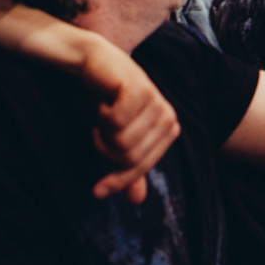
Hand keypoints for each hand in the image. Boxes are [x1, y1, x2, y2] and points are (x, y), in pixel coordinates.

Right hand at [82, 41, 179, 201]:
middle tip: (98, 130)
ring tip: (102, 114)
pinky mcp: (138, 89)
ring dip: (101, 131)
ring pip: (122, 142)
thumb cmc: (108, 99)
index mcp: (168, 129)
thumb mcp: (120, 137)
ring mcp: (155, 101)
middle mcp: (167, 115)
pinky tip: (104, 100)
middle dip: (105, 150)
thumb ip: (129, 168)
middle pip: (130, 157)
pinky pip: (115, 122)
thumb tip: (137, 201)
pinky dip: (101, 115)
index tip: (97, 187)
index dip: (117, 180)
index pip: (141, 169)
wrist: (95, 63)